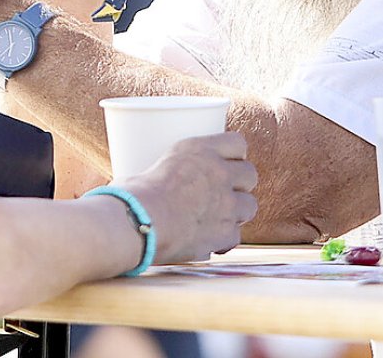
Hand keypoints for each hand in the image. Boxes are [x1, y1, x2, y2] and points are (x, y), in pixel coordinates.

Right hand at [120, 131, 257, 264]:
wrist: (138, 223)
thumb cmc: (131, 194)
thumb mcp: (147, 167)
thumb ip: (164, 174)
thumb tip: (148, 185)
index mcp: (199, 150)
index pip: (236, 142)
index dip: (234, 153)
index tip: (226, 160)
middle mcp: (218, 173)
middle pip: (250, 174)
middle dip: (240, 182)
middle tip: (223, 190)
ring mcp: (227, 204)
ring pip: (250, 206)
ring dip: (236, 210)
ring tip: (218, 216)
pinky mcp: (226, 233)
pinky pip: (235, 235)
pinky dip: (224, 239)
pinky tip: (210, 240)